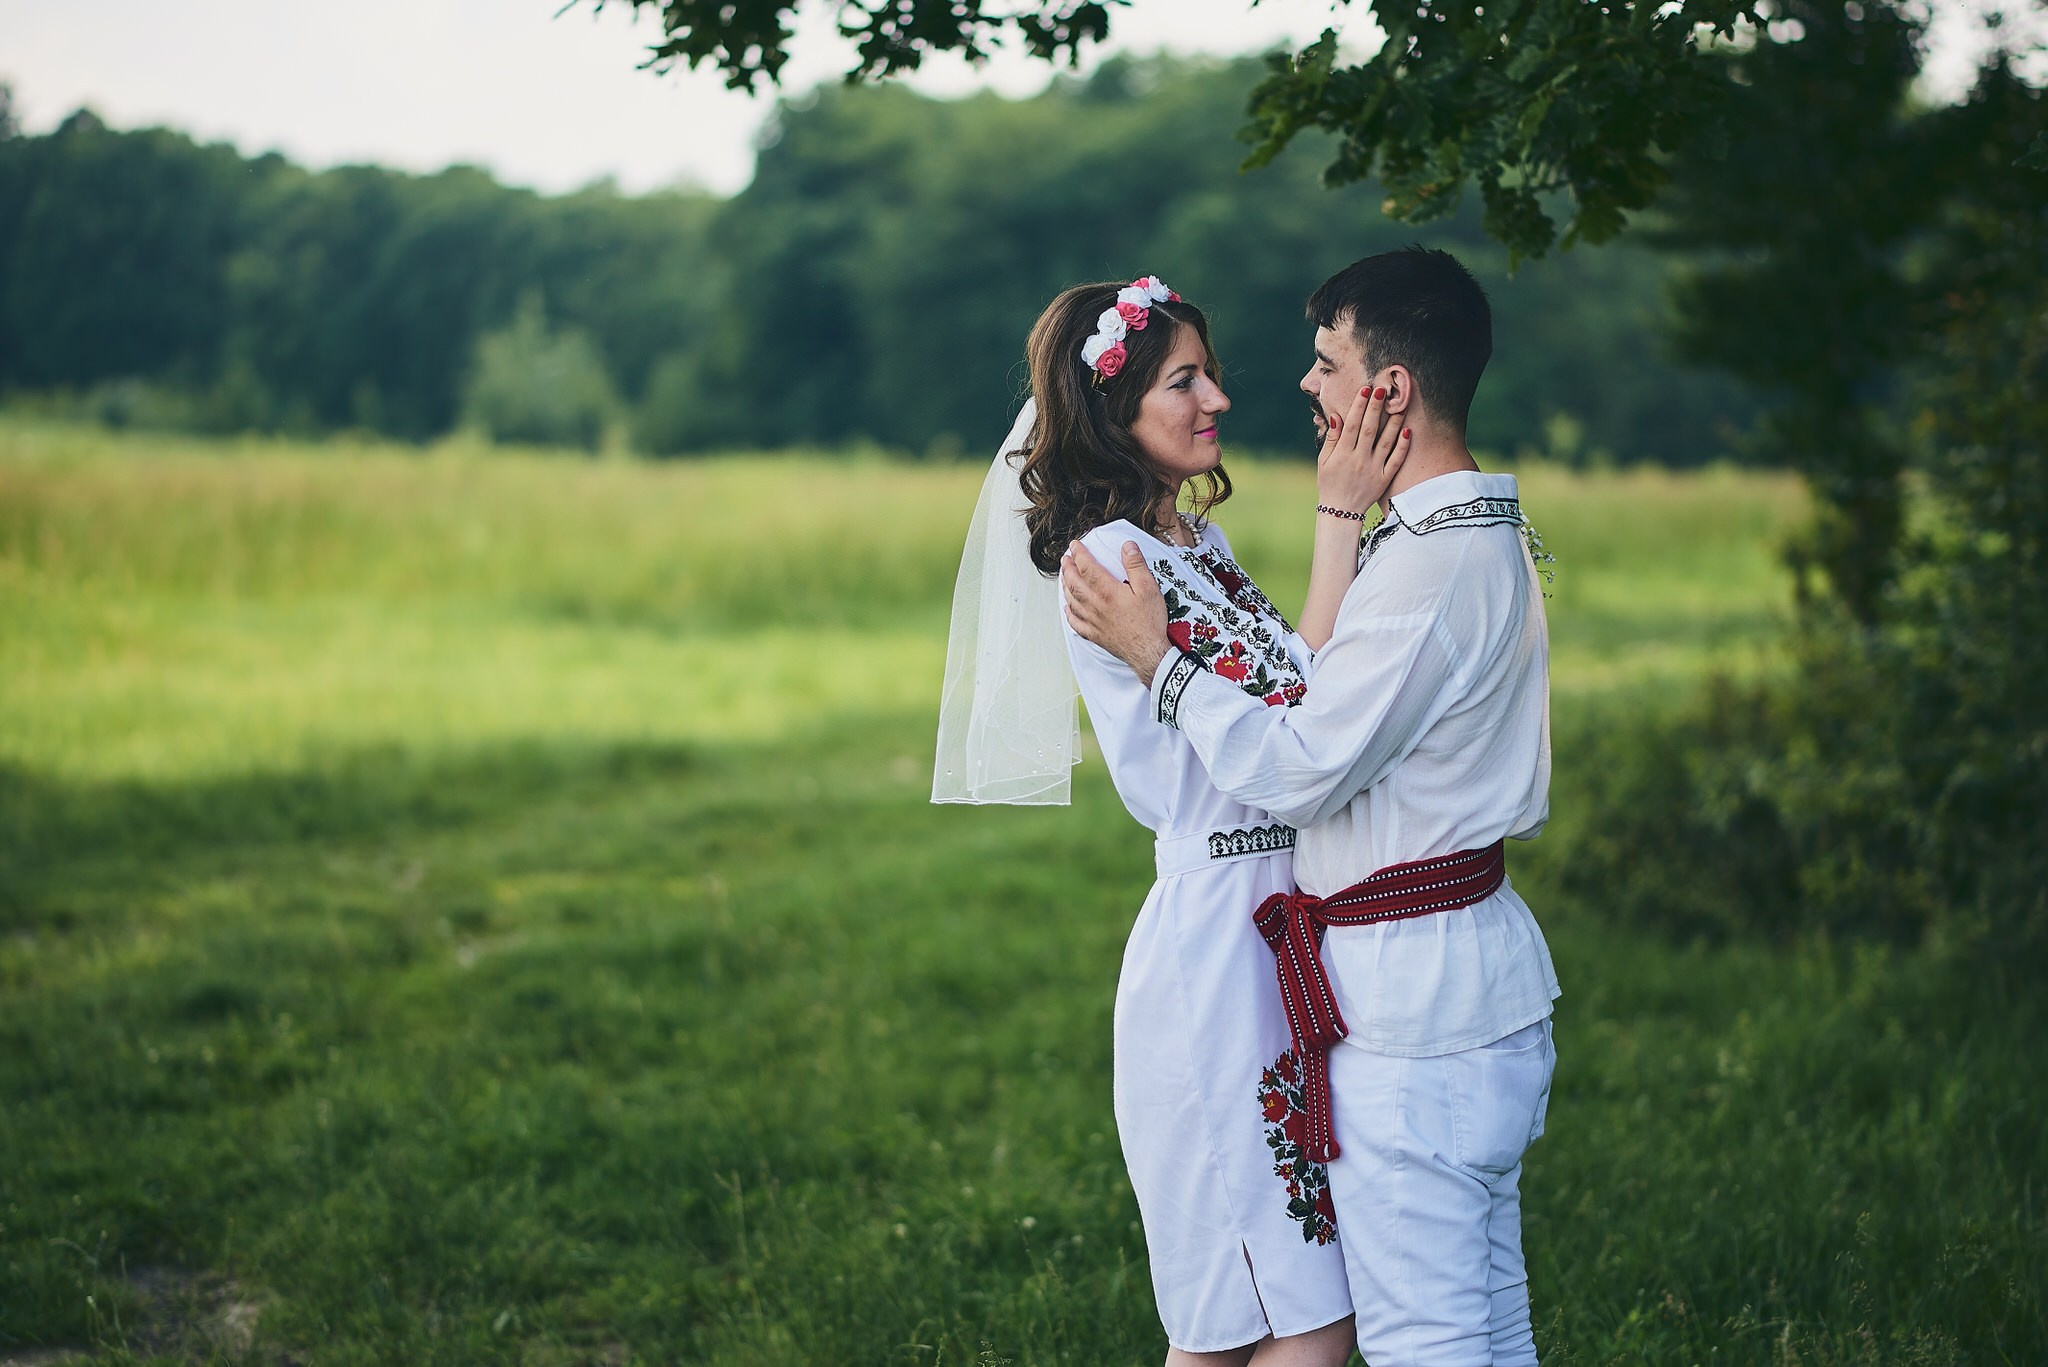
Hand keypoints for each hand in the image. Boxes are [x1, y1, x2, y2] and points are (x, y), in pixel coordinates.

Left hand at [1061, 540, 1172, 682]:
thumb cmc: (1149, 622)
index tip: (1075, 545)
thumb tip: (1127, 546)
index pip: (1086, 567)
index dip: (1079, 554)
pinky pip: (1075, 622)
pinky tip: (1067, 607)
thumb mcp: (1149, 588)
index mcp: (1107, 591)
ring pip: (1072, 601)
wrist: (1149, 652)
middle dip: (1068, 568)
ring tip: (1064, 577)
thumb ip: (1136, 565)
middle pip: (1074, 583)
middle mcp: (1095, 605)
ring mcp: (1092, 621)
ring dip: (1065, 586)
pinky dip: (1068, 612)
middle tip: (1065, 559)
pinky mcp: (1094, 635)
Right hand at [1317, 384, 1410, 516]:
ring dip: (1394, 422)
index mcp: (1342, 454)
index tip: (1365, 390)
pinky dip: (1403, 446)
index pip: (1351, 425)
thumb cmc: (1329, 483)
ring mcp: (1373, 469)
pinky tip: (1408, 431)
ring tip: (1401, 405)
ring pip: (1386, 442)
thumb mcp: (1323, 461)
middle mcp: (1359, 460)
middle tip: (1383, 389)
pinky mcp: (1384, 478)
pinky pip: (1396, 460)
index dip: (1358, 406)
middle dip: (1376, 408)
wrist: (1340, 512)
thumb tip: (1337, 416)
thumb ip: (1332, 439)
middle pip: (1369, 429)